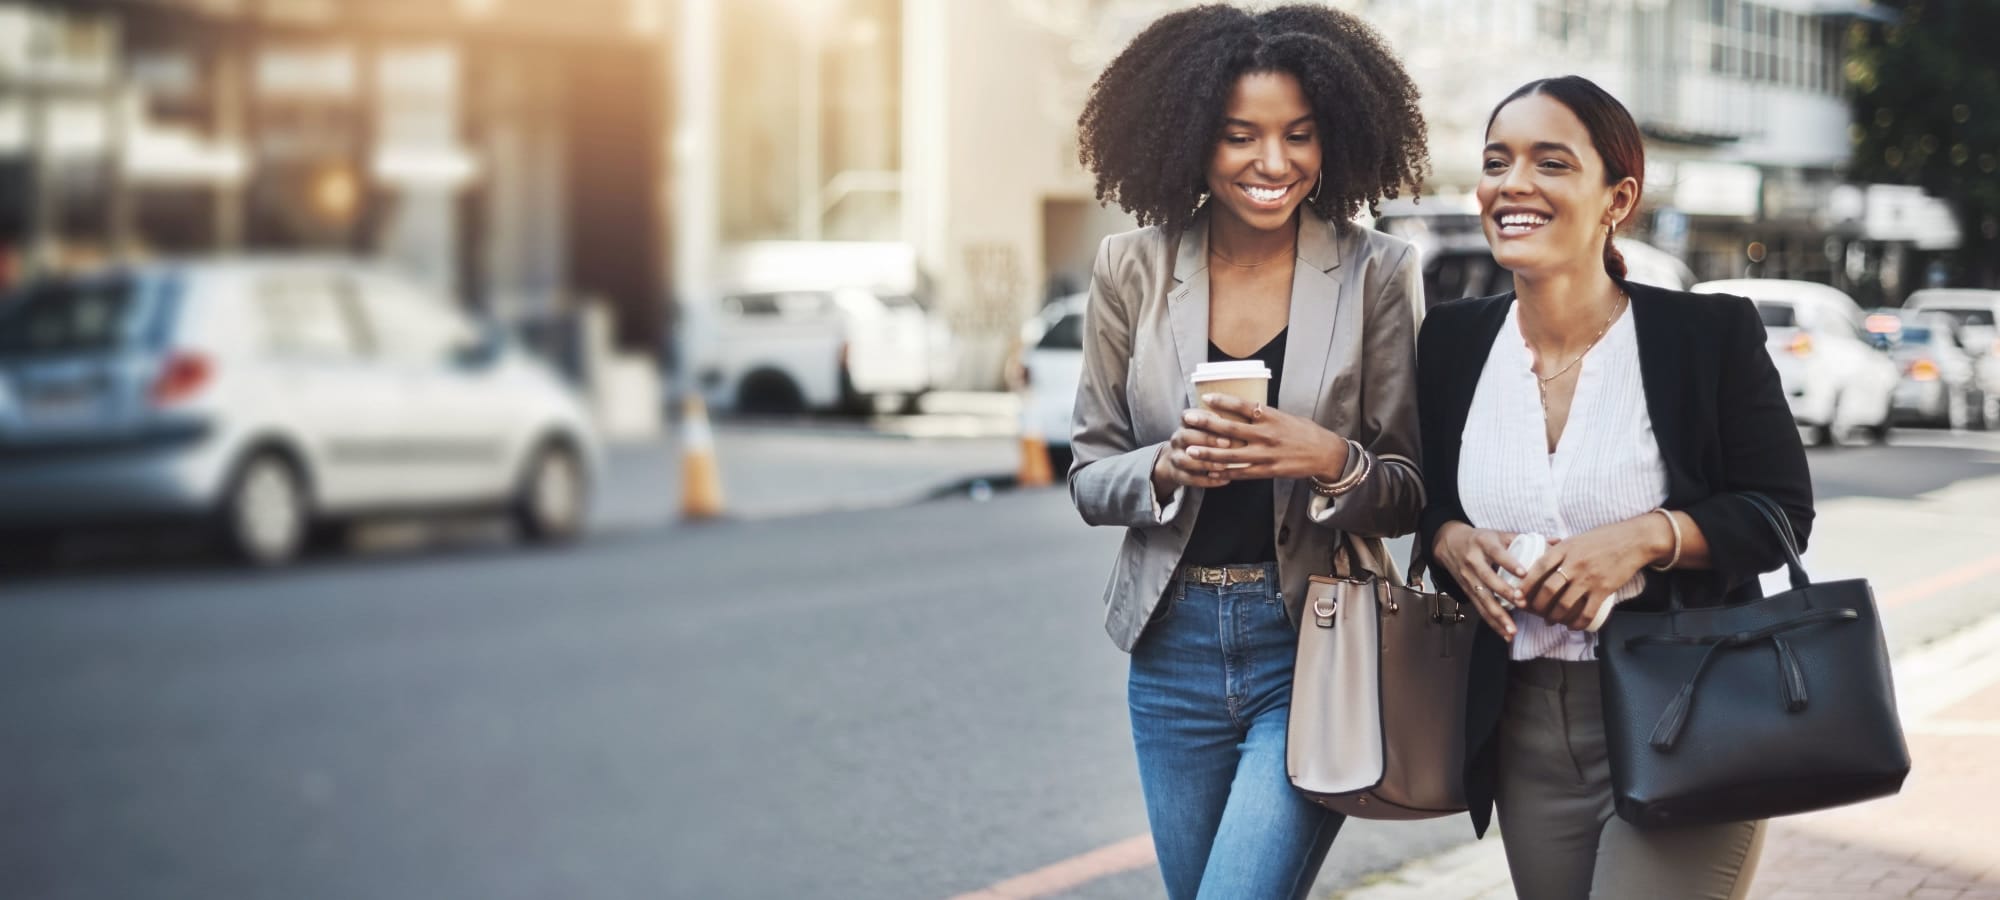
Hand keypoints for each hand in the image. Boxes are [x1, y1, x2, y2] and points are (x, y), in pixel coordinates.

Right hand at [1151, 421, 1235, 495]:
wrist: (1177, 460)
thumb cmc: (1202, 439)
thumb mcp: (1205, 427)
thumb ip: (1219, 423)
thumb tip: (1244, 420)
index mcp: (1184, 425)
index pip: (1188, 416)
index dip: (1203, 418)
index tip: (1221, 419)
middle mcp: (1177, 440)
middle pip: (1185, 437)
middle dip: (1207, 439)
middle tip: (1228, 443)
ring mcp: (1175, 458)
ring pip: (1185, 460)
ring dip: (1206, 463)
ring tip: (1224, 465)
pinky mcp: (1177, 475)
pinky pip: (1190, 479)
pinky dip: (1208, 481)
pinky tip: (1225, 480)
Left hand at [1179, 394, 1347, 480]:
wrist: (1325, 454)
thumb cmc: (1304, 432)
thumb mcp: (1285, 416)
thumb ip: (1264, 414)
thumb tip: (1242, 409)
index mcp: (1271, 417)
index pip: (1243, 406)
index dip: (1223, 402)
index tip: (1205, 398)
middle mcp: (1266, 435)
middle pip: (1231, 429)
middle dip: (1206, 425)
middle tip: (1188, 420)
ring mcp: (1266, 454)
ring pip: (1231, 455)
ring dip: (1209, 454)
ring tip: (1190, 451)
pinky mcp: (1268, 471)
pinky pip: (1242, 473)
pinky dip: (1225, 473)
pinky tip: (1210, 473)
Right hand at [1431, 522, 1522, 640]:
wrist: (1449, 544)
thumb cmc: (1481, 539)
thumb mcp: (1499, 534)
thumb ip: (1526, 539)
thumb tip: (1557, 542)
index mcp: (1484, 543)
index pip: (1497, 553)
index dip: (1509, 563)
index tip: (1524, 574)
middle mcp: (1474, 561)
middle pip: (1488, 579)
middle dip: (1505, 593)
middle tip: (1523, 603)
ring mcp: (1468, 578)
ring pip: (1483, 599)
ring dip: (1499, 616)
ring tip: (1513, 630)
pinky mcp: (1467, 592)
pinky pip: (1480, 609)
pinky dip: (1493, 623)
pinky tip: (1506, 634)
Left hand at [1516, 518, 1656, 628]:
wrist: (1633, 541)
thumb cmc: (1603, 538)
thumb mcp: (1575, 538)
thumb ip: (1558, 549)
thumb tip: (1538, 557)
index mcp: (1565, 548)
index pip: (1538, 568)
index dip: (1525, 585)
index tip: (1517, 596)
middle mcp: (1575, 564)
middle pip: (1548, 590)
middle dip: (1537, 606)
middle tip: (1534, 612)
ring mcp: (1589, 578)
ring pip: (1565, 605)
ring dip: (1554, 617)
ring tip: (1551, 621)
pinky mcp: (1604, 590)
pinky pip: (1587, 612)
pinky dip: (1577, 623)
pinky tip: (1572, 626)